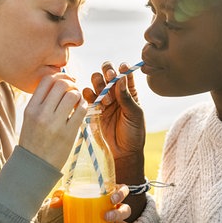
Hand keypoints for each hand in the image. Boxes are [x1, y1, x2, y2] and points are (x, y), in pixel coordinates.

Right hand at [19, 73, 86, 169]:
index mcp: (31, 108)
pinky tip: (80, 109)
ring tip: (77, 101)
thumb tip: (59, 82)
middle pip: (61, 84)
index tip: (66, 80)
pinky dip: (84, 106)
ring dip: (78, 94)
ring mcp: (55, 124)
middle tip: (74, 89)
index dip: (59, 75)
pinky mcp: (68, 134)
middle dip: (71, 83)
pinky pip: (81, 110)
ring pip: (72, 95)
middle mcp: (41, 114)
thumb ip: (42, 101)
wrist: (34, 166)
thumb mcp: (30, 118)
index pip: (47, 80)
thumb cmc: (34, 139)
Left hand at [48, 185, 131, 222]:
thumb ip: (62, 197)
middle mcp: (115, 208)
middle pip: (126, 209)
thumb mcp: (68, 200)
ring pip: (126, 222)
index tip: (112, 199)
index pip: (122, 190)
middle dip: (119, 213)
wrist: (69, 222)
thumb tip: (56, 202)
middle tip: (106, 216)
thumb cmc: (75, 206)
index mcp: (108, 195)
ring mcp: (115, 221)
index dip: (121, 193)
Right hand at [83, 62, 147, 222]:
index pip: (124, 72)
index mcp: (129, 91)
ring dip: (99, 84)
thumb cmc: (133, 134)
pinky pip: (86, 95)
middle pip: (107, 72)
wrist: (121, 153)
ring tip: (105, 100)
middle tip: (109, 80)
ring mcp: (103, 99)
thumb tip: (121, 78)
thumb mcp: (135, 114)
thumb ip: (127, 97)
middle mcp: (115, 92)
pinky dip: (87, 93)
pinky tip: (94, 101)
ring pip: (96, 81)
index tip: (120, 71)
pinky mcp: (92, 108)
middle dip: (107, 72)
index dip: (121, 69)